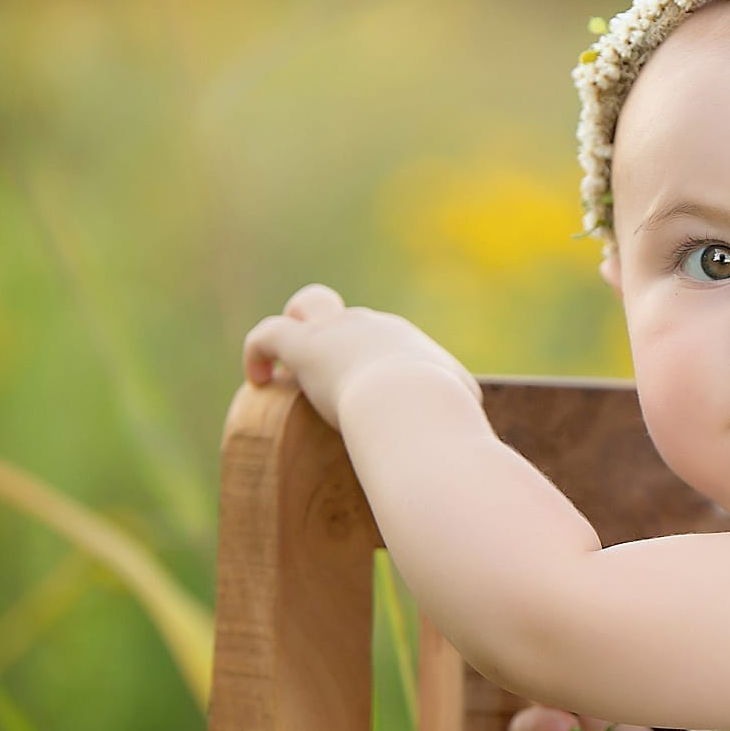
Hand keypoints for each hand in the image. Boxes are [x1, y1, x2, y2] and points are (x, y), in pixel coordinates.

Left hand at [243, 284, 481, 429]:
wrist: (416, 406)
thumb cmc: (442, 415)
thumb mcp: (465, 413)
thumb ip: (463, 414)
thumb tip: (472, 426)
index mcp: (409, 345)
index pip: (388, 342)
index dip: (374, 363)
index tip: (368, 395)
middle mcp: (374, 328)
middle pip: (353, 317)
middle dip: (340, 339)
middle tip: (330, 376)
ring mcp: (339, 332)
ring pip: (311, 305)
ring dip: (298, 326)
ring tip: (283, 366)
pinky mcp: (304, 346)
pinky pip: (269, 335)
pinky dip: (258, 352)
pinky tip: (257, 380)